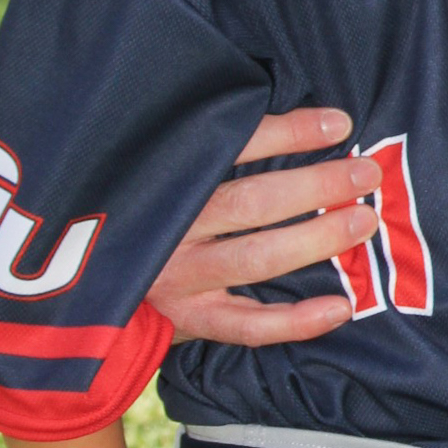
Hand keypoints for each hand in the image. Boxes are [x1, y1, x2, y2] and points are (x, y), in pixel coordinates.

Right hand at [148, 107, 378, 346]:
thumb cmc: (141, 208)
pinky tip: (340, 307)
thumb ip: (208, 148)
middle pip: (252, 203)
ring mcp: (178, 278)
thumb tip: (305, 121)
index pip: (230, 147)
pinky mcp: (189, 320)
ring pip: (256, 258)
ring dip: (316, 239)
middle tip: (365, 174)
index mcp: (161, 178)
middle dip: (317, 186)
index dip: (289, 133)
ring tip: (363, 221)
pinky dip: (296, 321)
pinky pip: (249, 326)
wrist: (82, 276)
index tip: (339, 123)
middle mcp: (168, 228)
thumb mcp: (161, 167)